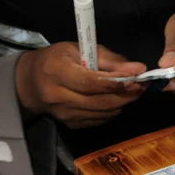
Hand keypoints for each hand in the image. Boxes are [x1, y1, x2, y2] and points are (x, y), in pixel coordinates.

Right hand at [15, 42, 146, 128]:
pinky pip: (100, 120)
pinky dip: (113, 110)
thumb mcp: (78, 49)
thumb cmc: (58, 60)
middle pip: (100, 102)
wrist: (31, 83)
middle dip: (126, 94)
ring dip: (123, 103)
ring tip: (133, 91)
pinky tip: (117, 100)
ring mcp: (64, 114)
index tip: (136, 77)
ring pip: (103, 113)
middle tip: (142, 85)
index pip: (90, 83)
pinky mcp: (71, 124)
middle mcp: (58, 96)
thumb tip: (137, 68)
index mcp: (56, 72)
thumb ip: (108, 59)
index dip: (116, 82)